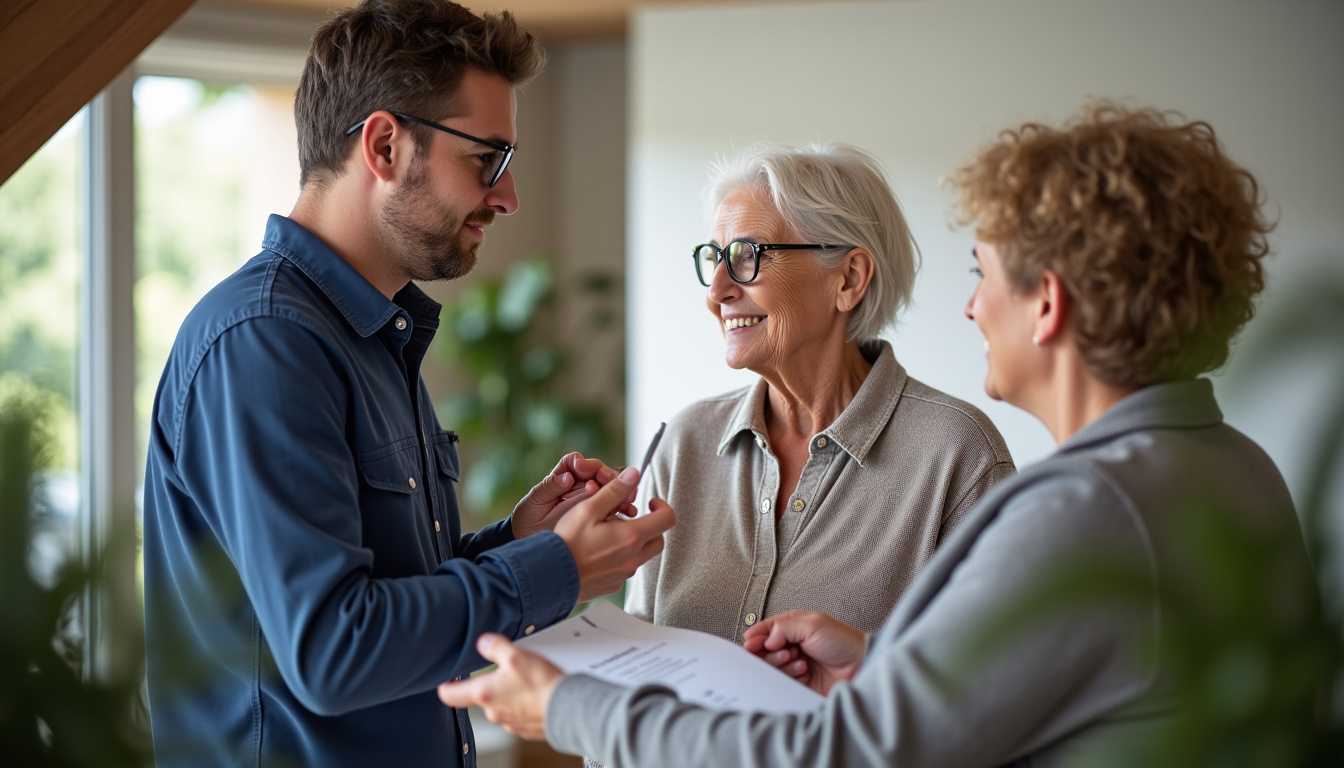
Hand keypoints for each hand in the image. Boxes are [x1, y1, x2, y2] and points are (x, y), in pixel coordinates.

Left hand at [438, 633, 561, 740]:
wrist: (569, 709)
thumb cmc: (541, 684)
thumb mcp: (515, 655)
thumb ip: (495, 647)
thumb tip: (483, 642)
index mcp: (484, 693)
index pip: (450, 695)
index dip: (446, 687)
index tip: (446, 682)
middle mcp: (493, 711)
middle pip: (481, 697)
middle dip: (490, 684)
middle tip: (505, 670)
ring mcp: (510, 722)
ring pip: (502, 705)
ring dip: (510, 694)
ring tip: (527, 681)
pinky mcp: (526, 728)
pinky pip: (519, 713)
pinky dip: (524, 704)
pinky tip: (537, 694)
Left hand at [511, 453, 636, 539]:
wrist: (530, 544)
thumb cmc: (528, 521)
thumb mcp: (534, 504)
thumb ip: (549, 488)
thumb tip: (566, 477)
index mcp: (560, 478)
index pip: (575, 463)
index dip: (583, 463)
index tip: (584, 469)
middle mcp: (577, 486)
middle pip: (598, 473)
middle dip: (610, 477)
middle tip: (616, 484)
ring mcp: (589, 500)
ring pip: (609, 489)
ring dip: (620, 491)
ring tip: (627, 499)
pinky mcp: (597, 514)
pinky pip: (613, 507)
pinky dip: (622, 508)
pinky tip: (628, 512)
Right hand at [554, 466, 675, 601]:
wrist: (550, 576)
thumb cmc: (568, 542)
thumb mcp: (589, 508)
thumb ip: (615, 490)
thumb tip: (635, 474)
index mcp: (631, 537)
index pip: (667, 519)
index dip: (662, 506)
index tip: (649, 502)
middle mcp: (633, 559)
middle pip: (658, 540)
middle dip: (650, 525)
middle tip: (631, 517)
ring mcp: (623, 575)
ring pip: (641, 555)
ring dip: (633, 542)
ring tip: (609, 532)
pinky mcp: (613, 585)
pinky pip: (624, 569)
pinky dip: (619, 557)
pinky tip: (598, 551)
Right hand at [742, 610, 865, 695]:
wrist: (861, 667)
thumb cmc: (843, 642)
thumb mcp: (813, 624)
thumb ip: (784, 627)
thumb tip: (766, 639)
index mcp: (794, 626)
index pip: (767, 630)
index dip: (756, 636)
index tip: (750, 643)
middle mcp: (793, 644)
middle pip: (765, 650)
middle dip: (772, 653)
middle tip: (787, 653)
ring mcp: (795, 664)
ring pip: (772, 667)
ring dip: (783, 665)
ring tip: (801, 663)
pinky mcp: (799, 682)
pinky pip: (782, 681)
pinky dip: (790, 677)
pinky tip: (805, 674)